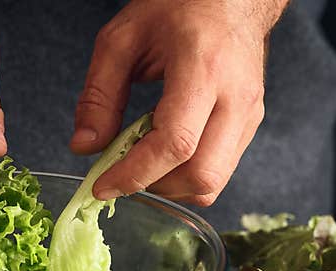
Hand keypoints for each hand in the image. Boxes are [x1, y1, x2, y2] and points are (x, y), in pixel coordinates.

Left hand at [71, 0, 285, 205]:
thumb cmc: (178, 8)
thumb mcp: (122, 40)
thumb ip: (99, 95)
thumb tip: (84, 147)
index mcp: (203, 69)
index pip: (175, 143)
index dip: (135, 174)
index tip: (103, 186)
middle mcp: (235, 97)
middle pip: (202, 176)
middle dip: (156, 187)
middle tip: (124, 174)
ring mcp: (249, 114)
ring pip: (213, 183)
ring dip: (172, 187)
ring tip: (145, 161)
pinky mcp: (251, 124)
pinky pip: (220, 171)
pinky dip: (186, 176)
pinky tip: (165, 154)